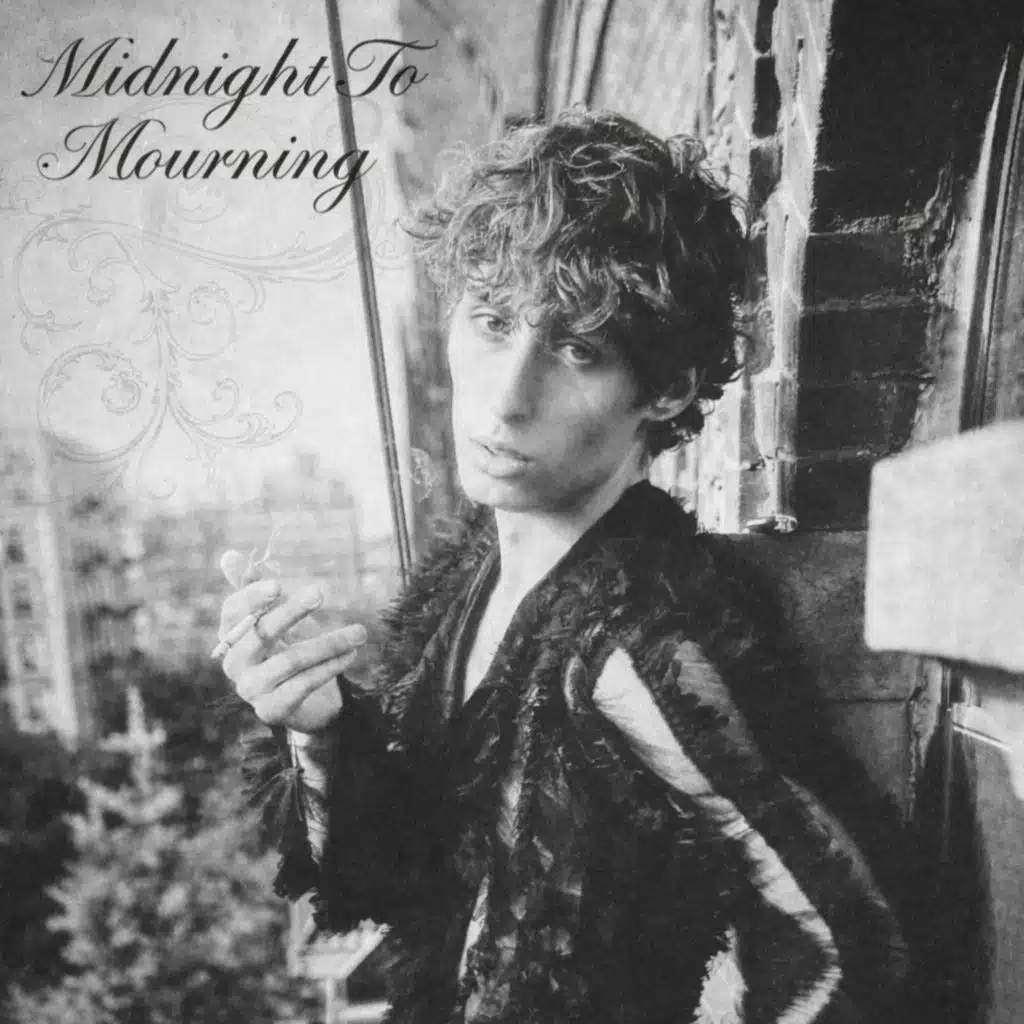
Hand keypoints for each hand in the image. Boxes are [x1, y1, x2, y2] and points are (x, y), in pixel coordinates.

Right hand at [216, 551, 365, 734]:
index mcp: (230, 636)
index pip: (232, 611)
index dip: (252, 597)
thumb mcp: (269, 616)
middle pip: (261, 633)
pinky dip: (330, 668)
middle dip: (291, 611)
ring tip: (359, 632)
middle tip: (320, 592)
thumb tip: (229, 555)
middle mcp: (234, 664)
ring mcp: (251, 690)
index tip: (278, 584)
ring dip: (329, 643)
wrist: (297, 700)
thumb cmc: (280, 648)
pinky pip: (303, 685)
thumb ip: (252, 587)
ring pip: (290, 661)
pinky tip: (351, 655)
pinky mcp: (271, 712)